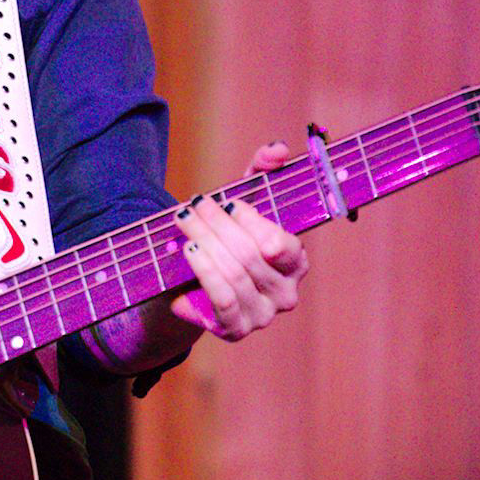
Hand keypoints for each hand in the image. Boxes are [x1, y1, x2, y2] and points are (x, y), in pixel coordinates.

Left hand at [171, 139, 308, 340]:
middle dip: (217, 226)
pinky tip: (188, 252)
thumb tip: (277, 149)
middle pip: (249, 256)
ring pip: (233, 276)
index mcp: (295, 261)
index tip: (228, 203)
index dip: (252, 221)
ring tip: (184, 223)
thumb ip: (262, 169)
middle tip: (192, 206)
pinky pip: (222, 302)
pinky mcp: (236, 329)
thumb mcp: (246, 198)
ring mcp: (262, 315)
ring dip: (204, 244)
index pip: (281, 244)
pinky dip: (203, 274)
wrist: (196, 280)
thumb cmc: (229, 234)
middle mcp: (286, 293)